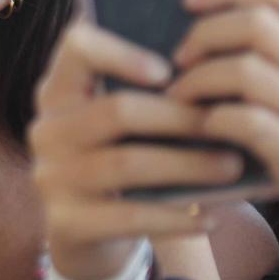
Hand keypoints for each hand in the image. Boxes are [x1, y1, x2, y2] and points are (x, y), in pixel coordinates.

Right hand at [28, 20, 233, 279]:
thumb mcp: (116, 123)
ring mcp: (51, 177)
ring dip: (187, 165)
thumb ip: (146, 95)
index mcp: (59, 89)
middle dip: (179, 117)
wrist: (86, 232)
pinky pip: (128, 216)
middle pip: (116, 110)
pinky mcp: (64, 222)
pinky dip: (174, 217)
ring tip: (231, 167)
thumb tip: (216, 81)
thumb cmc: (119, 158)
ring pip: (125, 163)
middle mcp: (47, 129)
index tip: (168, 71)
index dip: (121, 52)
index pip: (76, 47)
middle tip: (228, 124)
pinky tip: (209, 218)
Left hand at [166, 0, 278, 279]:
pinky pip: (251, 123)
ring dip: (198, 79)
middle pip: (258, 22)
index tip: (189, 2)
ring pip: (248, 70)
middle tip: (177, 59)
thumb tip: (211, 28)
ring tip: (177, 97)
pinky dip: (213, 120)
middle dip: (204, 33)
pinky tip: (198, 129)